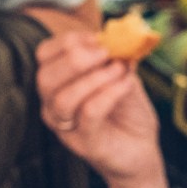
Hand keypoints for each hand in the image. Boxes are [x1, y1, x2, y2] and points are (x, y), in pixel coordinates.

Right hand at [35, 34, 162, 187]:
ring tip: (120, 70)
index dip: (68, 42)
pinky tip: (126, 84)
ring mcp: (66, 128)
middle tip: (107, 53)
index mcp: (57, 83)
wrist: (142, 149)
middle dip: (77, 58)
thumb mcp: (122, 76)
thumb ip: (115, 58)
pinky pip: (89, 113)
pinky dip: (109, 93)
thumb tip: (118, 38)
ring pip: (63, 98)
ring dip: (95, 77)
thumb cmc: (127, 112)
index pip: (44, 55)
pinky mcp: (85, 144)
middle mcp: (53, 106)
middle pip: (46, 77)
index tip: (97, 38)